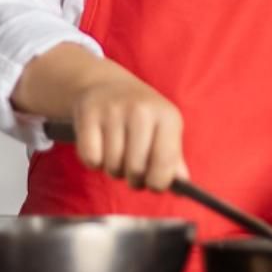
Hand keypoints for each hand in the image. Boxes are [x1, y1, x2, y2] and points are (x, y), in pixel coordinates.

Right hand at [72, 62, 188, 191]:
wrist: (108, 85)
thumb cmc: (142, 118)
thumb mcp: (164, 131)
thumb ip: (173, 160)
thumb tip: (182, 186)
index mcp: (168, 116)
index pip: (165, 163)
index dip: (158, 183)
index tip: (153, 182)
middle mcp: (142, 110)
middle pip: (136, 170)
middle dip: (133, 179)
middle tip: (131, 168)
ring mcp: (114, 110)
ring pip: (112, 166)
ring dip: (113, 169)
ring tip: (116, 154)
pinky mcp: (89, 113)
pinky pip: (90, 158)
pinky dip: (93, 161)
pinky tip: (99, 146)